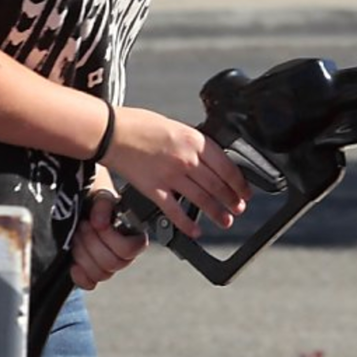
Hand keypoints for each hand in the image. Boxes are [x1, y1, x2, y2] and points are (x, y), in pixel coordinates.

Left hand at [69, 190, 146, 289]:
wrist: (81, 205)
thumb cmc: (95, 200)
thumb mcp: (101, 195)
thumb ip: (103, 204)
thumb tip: (100, 223)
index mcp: (133, 235)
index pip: (130, 249)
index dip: (110, 238)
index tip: (96, 223)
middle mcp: (124, 253)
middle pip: (112, 263)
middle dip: (91, 243)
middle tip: (82, 226)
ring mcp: (108, 264)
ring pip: (101, 274)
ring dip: (83, 254)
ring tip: (76, 236)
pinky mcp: (92, 271)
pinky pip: (90, 284)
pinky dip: (80, 275)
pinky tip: (74, 264)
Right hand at [103, 108, 250, 238]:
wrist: (111, 131)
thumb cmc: (141, 125)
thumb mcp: (178, 127)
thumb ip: (195, 145)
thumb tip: (211, 160)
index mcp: (195, 141)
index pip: (226, 167)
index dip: (239, 183)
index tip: (245, 192)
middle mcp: (186, 159)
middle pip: (217, 185)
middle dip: (231, 200)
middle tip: (238, 209)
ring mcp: (170, 176)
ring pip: (201, 199)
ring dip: (216, 213)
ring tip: (225, 221)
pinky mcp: (153, 189)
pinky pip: (175, 211)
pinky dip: (187, 223)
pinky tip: (195, 231)